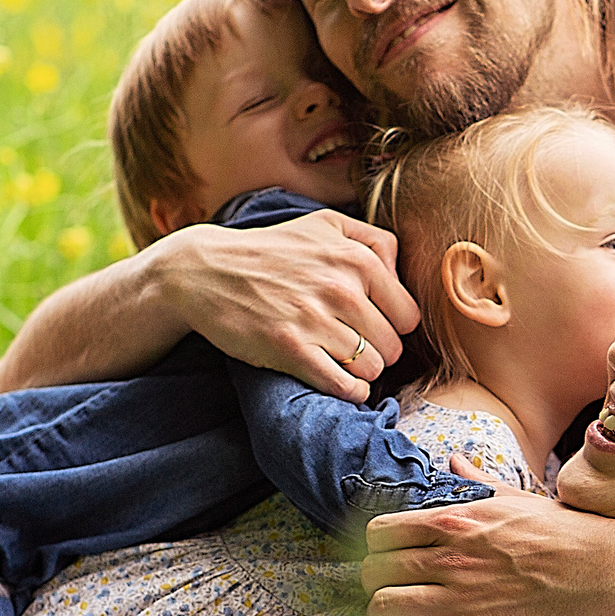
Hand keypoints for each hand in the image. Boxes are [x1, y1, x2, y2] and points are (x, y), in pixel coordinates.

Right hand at [152, 214, 419, 400]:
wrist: (206, 272)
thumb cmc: (271, 251)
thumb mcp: (325, 224)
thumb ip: (374, 240)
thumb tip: (400, 275)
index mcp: (357, 258)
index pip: (408, 315)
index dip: (394, 326)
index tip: (373, 327)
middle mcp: (341, 288)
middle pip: (392, 346)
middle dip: (378, 352)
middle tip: (355, 347)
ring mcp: (315, 320)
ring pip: (371, 368)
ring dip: (361, 372)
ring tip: (342, 361)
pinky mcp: (291, 349)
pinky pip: (344, 386)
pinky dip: (348, 391)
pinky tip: (338, 381)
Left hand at [360, 476, 614, 615]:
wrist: (605, 571)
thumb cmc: (563, 533)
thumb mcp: (515, 498)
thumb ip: (476, 484)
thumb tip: (454, 462)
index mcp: (455, 522)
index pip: (382, 531)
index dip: (372, 546)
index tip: (379, 555)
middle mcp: (449, 558)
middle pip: (374, 570)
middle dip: (367, 581)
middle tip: (377, 589)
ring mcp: (460, 599)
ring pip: (384, 607)